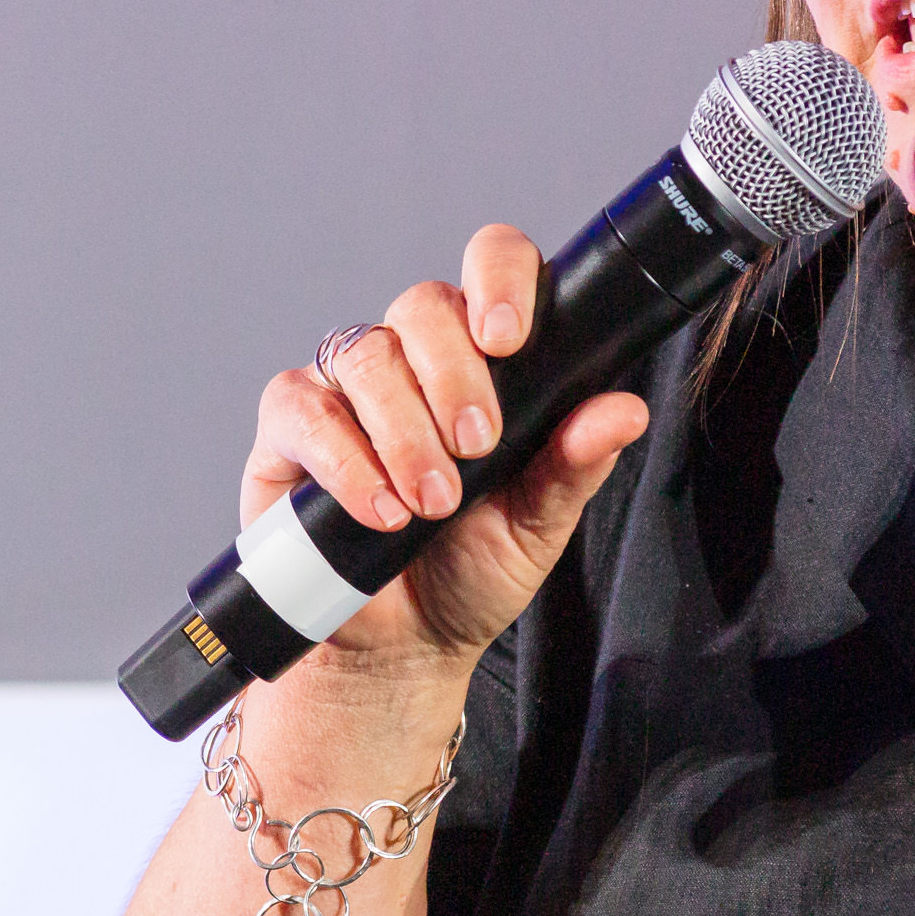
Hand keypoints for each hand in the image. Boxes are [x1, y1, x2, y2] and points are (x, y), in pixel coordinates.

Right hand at [245, 224, 650, 678]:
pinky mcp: (289, 431)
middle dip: (454, 374)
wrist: (399, 646)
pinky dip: (344, 458)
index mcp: (482, 360)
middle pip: (422, 305)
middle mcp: (411, 359)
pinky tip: (380, 508)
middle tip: (477, 446)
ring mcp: (345, 389)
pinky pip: (303, 408)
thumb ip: (575, 464)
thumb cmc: (470, 572)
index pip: (491, 269)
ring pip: (365, 354)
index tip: (508, 338)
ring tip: (433, 502)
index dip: (499, 279)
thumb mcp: (538, 525)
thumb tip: (625, 410)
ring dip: (404, 430)